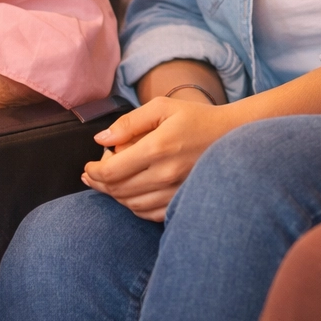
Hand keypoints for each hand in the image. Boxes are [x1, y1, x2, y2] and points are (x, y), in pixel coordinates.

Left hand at [83, 96, 240, 220]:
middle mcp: (166, 173)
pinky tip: (130, 195)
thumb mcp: (162, 107)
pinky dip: (133, 207)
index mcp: (158, 147)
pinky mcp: (183, 201)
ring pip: (131, 204)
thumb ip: (129, 122)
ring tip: (109, 184)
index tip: (88, 167)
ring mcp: (175, 191)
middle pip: (118, 190)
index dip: (94, 172)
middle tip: (92, 176)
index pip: (112, 171)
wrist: (233, 135)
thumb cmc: (196, 118)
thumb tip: (101, 139)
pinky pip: (149, 213)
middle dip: (99, 184)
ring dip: (114, 196)